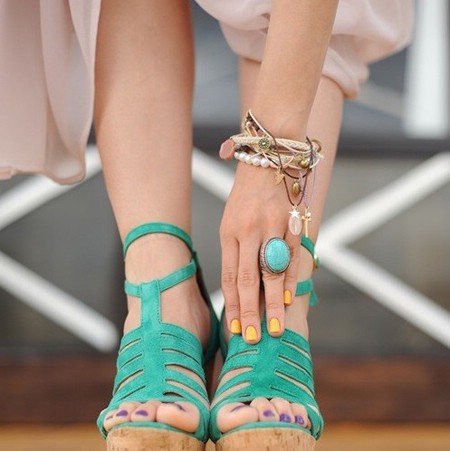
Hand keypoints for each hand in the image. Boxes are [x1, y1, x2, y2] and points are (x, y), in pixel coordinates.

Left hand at [220, 161, 301, 343]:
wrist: (266, 162)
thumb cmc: (245, 200)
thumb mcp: (231, 224)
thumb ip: (235, 254)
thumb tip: (240, 290)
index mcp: (229, 234)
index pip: (229, 276)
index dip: (231, 304)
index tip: (233, 329)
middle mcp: (248, 232)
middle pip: (248, 278)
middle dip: (249, 311)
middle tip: (251, 338)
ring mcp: (271, 227)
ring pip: (272, 271)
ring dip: (272, 303)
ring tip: (274, 328)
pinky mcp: (292, 222)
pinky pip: (291, 256)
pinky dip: (290, 279)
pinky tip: (287, 299)